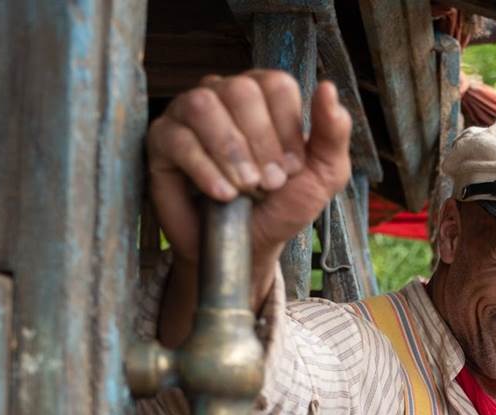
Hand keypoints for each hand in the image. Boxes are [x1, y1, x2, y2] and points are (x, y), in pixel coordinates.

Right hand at [146, 70, 351, 299]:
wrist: (246, 247)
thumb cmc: (281, 206)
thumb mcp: (322, 176)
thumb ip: (333, 134)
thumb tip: (328, 88)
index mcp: (266, 95)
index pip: (276, 85)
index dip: (288, 129)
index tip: (291, 168)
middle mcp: (225, 94)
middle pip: (241, 91)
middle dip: (260, 143)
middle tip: (269, 184)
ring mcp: (189, 113)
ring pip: (204, 106)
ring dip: (231, 152)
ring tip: (246, 188)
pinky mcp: (162, 140)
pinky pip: (177, 139)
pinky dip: (204, 170)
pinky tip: (223, 195)